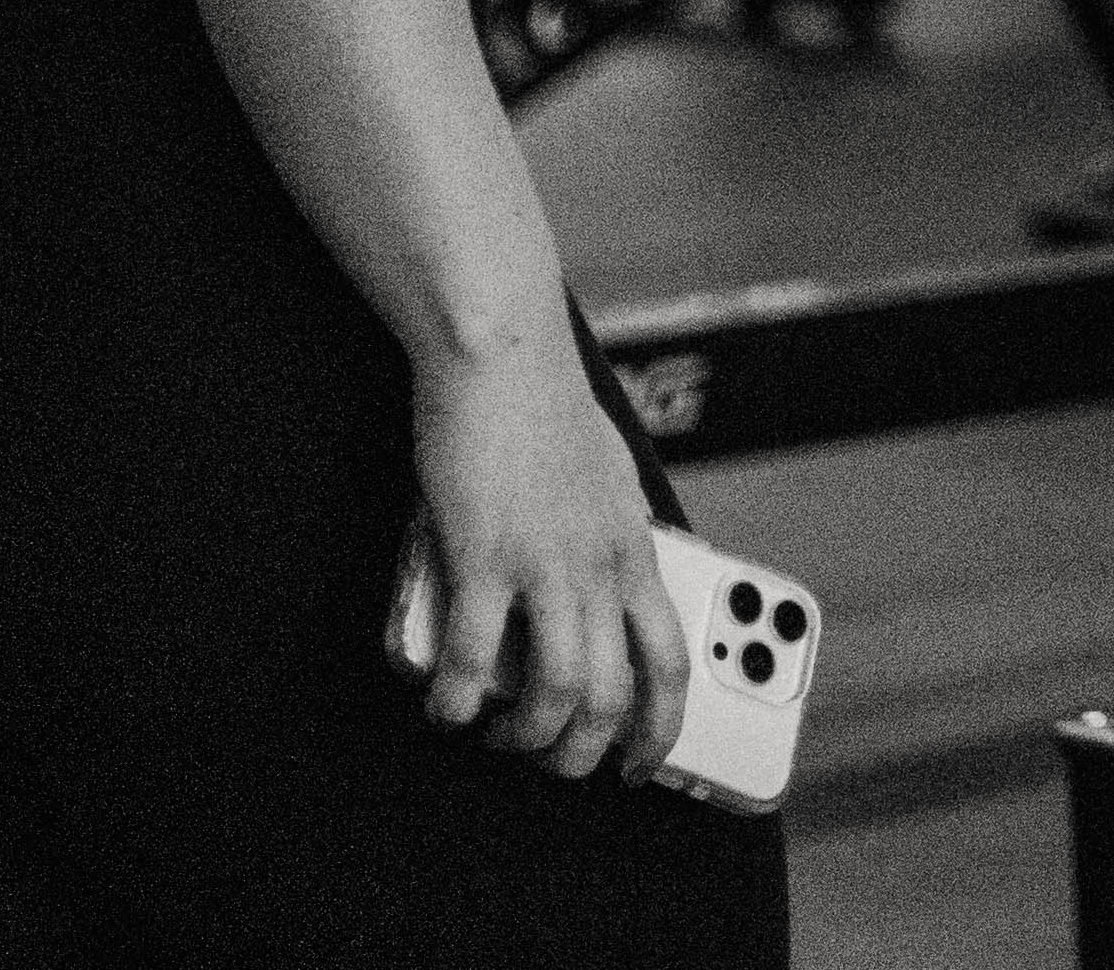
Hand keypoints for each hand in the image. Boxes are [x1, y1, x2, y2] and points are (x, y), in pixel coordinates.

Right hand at [389, 338, 684, 782]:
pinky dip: (454, 698)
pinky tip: (442, 706)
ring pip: (553, 690)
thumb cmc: (544, 408)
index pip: (671, 660)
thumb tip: (589, 584)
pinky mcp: (483, 554)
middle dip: (581, 751)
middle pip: (613, 695)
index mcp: (635, 548)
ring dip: (525, 734)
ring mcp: (545, 562)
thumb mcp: (604, 481)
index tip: (642, 764)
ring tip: (497, 737)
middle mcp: (601, 564)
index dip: (662, 728)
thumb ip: (603, 538)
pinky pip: (468, 657)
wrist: (503, 350)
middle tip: (550, 762)